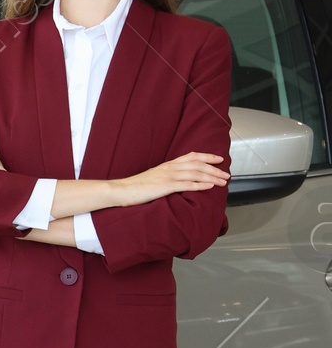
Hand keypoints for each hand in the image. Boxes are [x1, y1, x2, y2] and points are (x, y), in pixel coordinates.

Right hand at [110, 152, 228, 206]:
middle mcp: (170, 168)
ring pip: (196, 173)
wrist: (122, 190)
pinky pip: (187, 184)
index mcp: (168, 165)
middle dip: (214, 168)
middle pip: (198, 164)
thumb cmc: (136, 187)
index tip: (219, 159)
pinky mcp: (166, 186)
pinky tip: (209, 186)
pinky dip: (200, 185)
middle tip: (226, 174)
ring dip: (212, 177)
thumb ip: (166, 177)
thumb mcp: (153, 178)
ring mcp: (168, 176)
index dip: (207, 157)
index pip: (192, 157)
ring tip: (223, 181)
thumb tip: (177, 181)